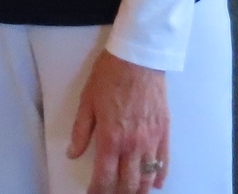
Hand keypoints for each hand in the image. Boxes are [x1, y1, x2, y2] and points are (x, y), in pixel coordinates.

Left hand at [68, 50, 168, 193]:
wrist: (138, 58)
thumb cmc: (109, 75)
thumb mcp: (87, 100)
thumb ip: (80, 131)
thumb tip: (72, 153)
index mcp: (110, 138)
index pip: (104, 177)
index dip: (97, 191)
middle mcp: (132, 145)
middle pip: (127, 184)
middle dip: (117, 193)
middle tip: (109, 192)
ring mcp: (151, 140)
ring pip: (147, 179)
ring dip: (137, 190)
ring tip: (128, 191)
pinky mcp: (164, 133)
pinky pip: (163, 164)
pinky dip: (158, 178)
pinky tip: (153, 183)